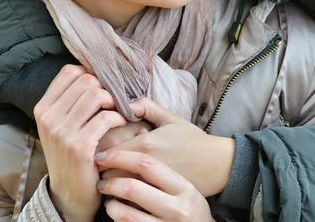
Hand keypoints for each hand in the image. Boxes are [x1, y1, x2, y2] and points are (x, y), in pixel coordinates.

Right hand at [34, 65, 126, 221]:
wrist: (70, 193)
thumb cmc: (70, 152)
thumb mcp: (60, 124)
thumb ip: (71, 98)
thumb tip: (94, 70)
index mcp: (43, 108)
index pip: (69, 72)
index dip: (90, 73)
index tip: (101, 85)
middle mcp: (49, 118)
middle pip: (86, 80)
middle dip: (105, 87)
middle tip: (113, 99)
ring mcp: (62, 133)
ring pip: (96, 95)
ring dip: (114, 100)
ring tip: (118, 110)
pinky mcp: (79, 147)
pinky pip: (106, 117)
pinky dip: (119, 117)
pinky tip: (122, 122)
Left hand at [97, 97, 235, 196]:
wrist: (217, 164)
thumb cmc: (194, 140)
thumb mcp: (172, 118)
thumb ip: (148, 107)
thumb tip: (127, 102)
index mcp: (149, 146)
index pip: (113, 155)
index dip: (102, 157)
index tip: (97, 158)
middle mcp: (151, 170)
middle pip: (113, 177)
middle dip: (103, 177)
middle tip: (98, 176)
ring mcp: (158, 190)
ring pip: (122, 197)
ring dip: (111, 194)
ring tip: (108, 190)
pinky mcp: (164, 207)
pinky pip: (134, 212)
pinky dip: (124, 208)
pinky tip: (123, 203)